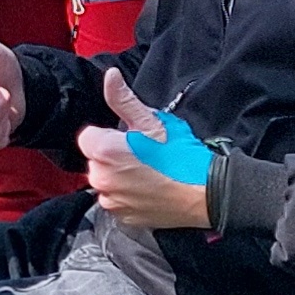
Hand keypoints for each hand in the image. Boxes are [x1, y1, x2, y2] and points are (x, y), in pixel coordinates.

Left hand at [78, 66, 209, 230]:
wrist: (206, 193)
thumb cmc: (182, 156)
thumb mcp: (153, 122)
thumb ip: (124, 100)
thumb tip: (110, 76)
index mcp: (104, 152)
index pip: (88, 137)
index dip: (109, 136)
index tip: (131, 140)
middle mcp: (101, 179)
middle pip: (96, 160)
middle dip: (113, 156)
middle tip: (144, 156)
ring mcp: (111, 202)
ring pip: (106, 181)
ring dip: (119, 177)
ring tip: (149, 173)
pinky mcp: (122, 218)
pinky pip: (116, 201)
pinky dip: (127, 196)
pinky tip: (149, 190)